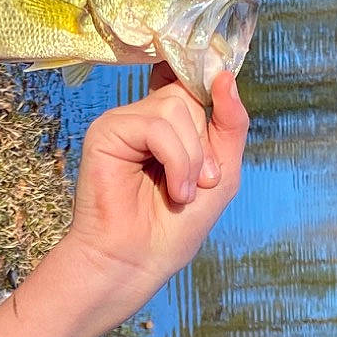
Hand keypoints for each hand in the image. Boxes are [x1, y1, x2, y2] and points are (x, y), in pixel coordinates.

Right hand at [0, 66, 248, 336]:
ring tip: (183, 191)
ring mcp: (124, 122)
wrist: (139, 261)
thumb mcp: (222, 171)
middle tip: (200, 182)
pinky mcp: (106, 132)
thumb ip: (230, 122)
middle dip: (204, 144)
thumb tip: (226, 75)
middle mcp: (143, 116)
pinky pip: (155, 126)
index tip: (219, 83)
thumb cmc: (176, 226)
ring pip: (175, 108)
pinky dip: (176, 160)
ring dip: (192, 157)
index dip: (206, 81)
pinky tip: (174, 189)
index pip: (190, 80)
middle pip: (188, 95)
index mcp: (169, 123)